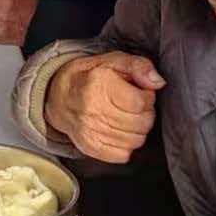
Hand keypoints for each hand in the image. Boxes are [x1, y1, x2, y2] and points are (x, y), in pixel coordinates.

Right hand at [43, 51, 165, 163]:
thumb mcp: (113, 60)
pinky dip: (126, 145)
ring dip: (137, 130)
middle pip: (141, 123)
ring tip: (127, 117)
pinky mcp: (90, 147)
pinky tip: (119, 131)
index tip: (140, 92)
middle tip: (135, 106)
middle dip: (145, 114)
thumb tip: (157, 82)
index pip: (141, 103)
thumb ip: (138, 66)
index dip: (147, 97)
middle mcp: (92, 110)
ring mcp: (90, 131)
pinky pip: (123, 155)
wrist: (58, 96)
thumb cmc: (90, 76)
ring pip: (135, 141)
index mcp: (99, 84)